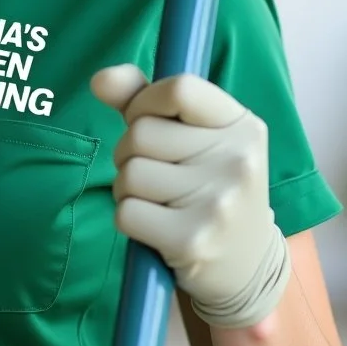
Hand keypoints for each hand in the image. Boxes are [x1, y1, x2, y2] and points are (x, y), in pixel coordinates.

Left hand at [91, 65, 290, 328]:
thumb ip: (143, 98)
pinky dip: (128, 218)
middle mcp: (238, 160)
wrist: (246, 266)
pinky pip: (126, 212)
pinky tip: (157, 227)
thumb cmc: (206, 184)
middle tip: (156, 173)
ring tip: (158, 201)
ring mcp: (219, 203)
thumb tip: (100, 79)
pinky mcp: (194, 241)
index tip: (147, 119)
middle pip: (142, 132)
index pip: (179, 88)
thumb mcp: (190, 134)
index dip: (145, 101)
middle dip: (130, 151)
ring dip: (127, 187)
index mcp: (242, 125)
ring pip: (130, 172)